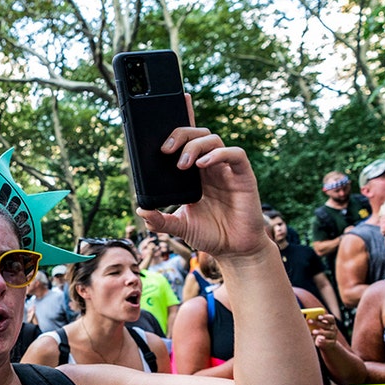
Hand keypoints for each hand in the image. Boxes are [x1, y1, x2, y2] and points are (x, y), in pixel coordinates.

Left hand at [137, 128, 269, 259]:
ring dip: (195, 146)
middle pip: (198, 135)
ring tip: (182, 164)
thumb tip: (140, 210)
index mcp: (195, 175)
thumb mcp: (180, 226)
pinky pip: (236, 154)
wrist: (234, 250)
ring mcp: (227, 171)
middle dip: (181, 135)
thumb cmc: (210, 234)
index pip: (185, 144)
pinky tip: (203, 163)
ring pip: (214, 140)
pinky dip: (218, 154)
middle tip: (166, 149)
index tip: (156, 146)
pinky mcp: (244, 177)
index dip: (173, 137)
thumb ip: (160, 220)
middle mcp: (211, 168)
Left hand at [309, 314, 338, 349]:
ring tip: (313, 332)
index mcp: (331, 323)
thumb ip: (313, 323)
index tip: (318, 316)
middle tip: (309, 321)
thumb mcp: (318, 327)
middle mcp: (333, 328)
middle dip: (317, 323)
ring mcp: (334, 336)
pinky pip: (329, 342)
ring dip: (320, 332)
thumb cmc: (320, 332)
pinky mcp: (332, 343)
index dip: (325, 317)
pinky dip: (324, 341)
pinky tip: (318, 340)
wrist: (327, 343)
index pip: (331, 318)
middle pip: (326, 325)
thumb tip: (303, 320)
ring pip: (328, 333)